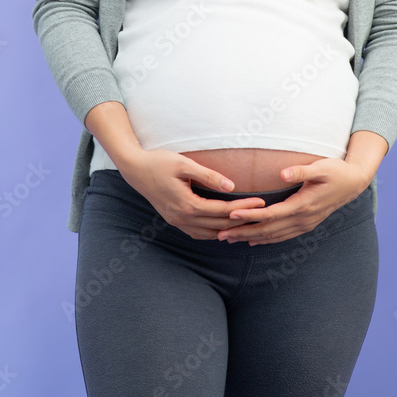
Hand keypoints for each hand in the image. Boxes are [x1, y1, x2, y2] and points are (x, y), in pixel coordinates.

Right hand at [117, 149, 268, 239]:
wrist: (135, 169)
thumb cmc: (159, 162)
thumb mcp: (185, 164)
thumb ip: (209, 176)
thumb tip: (232, 186)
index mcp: (186, 205)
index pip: (222, 210)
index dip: (243, 207)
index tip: (260, 202)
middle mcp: (181, 218)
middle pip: (219, 225)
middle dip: (241, 220)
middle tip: (261, 214)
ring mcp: (176, 221)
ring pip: (209, 234)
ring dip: (228, 230)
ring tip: (247, 224)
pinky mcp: (173, 220)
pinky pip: (197, 233)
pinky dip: (213, 232)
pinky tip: (223, 228)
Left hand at [216, 158, 369, 245]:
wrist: (354, 183)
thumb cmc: (336, 171)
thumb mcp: (321, 167)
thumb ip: (301, 170)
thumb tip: (282, 173)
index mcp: (303, 205)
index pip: (271, 213)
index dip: (251, 215)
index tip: (232, 214)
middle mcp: (303, 219)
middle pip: (268, 230)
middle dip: (243, 232)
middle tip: (220, 233)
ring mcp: (304, 224)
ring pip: (274, 236)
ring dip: (251, 238)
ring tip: (230, 238)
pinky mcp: (305, 224)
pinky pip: (282, 235)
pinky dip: (266, 239)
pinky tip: (253, 240)